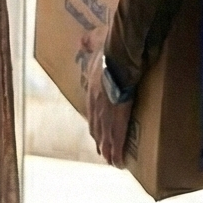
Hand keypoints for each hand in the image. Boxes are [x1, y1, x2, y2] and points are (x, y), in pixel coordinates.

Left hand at [83, 40, 132, 168]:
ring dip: (108, 151)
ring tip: (112, 162)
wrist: (119, 56)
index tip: (97, 131)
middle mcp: (95, 105)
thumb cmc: (110, 48)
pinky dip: (117, 153)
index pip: (92, 111)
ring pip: (106, 138)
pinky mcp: (118, 119)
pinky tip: (119, 163)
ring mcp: (105, 114)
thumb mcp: (95, 42)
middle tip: (103, 152)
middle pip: (96, 128)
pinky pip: (118, 140)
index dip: (95, 123)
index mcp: (92, 89)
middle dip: (101, 141)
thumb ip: (89, 42)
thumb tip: (82, 40)